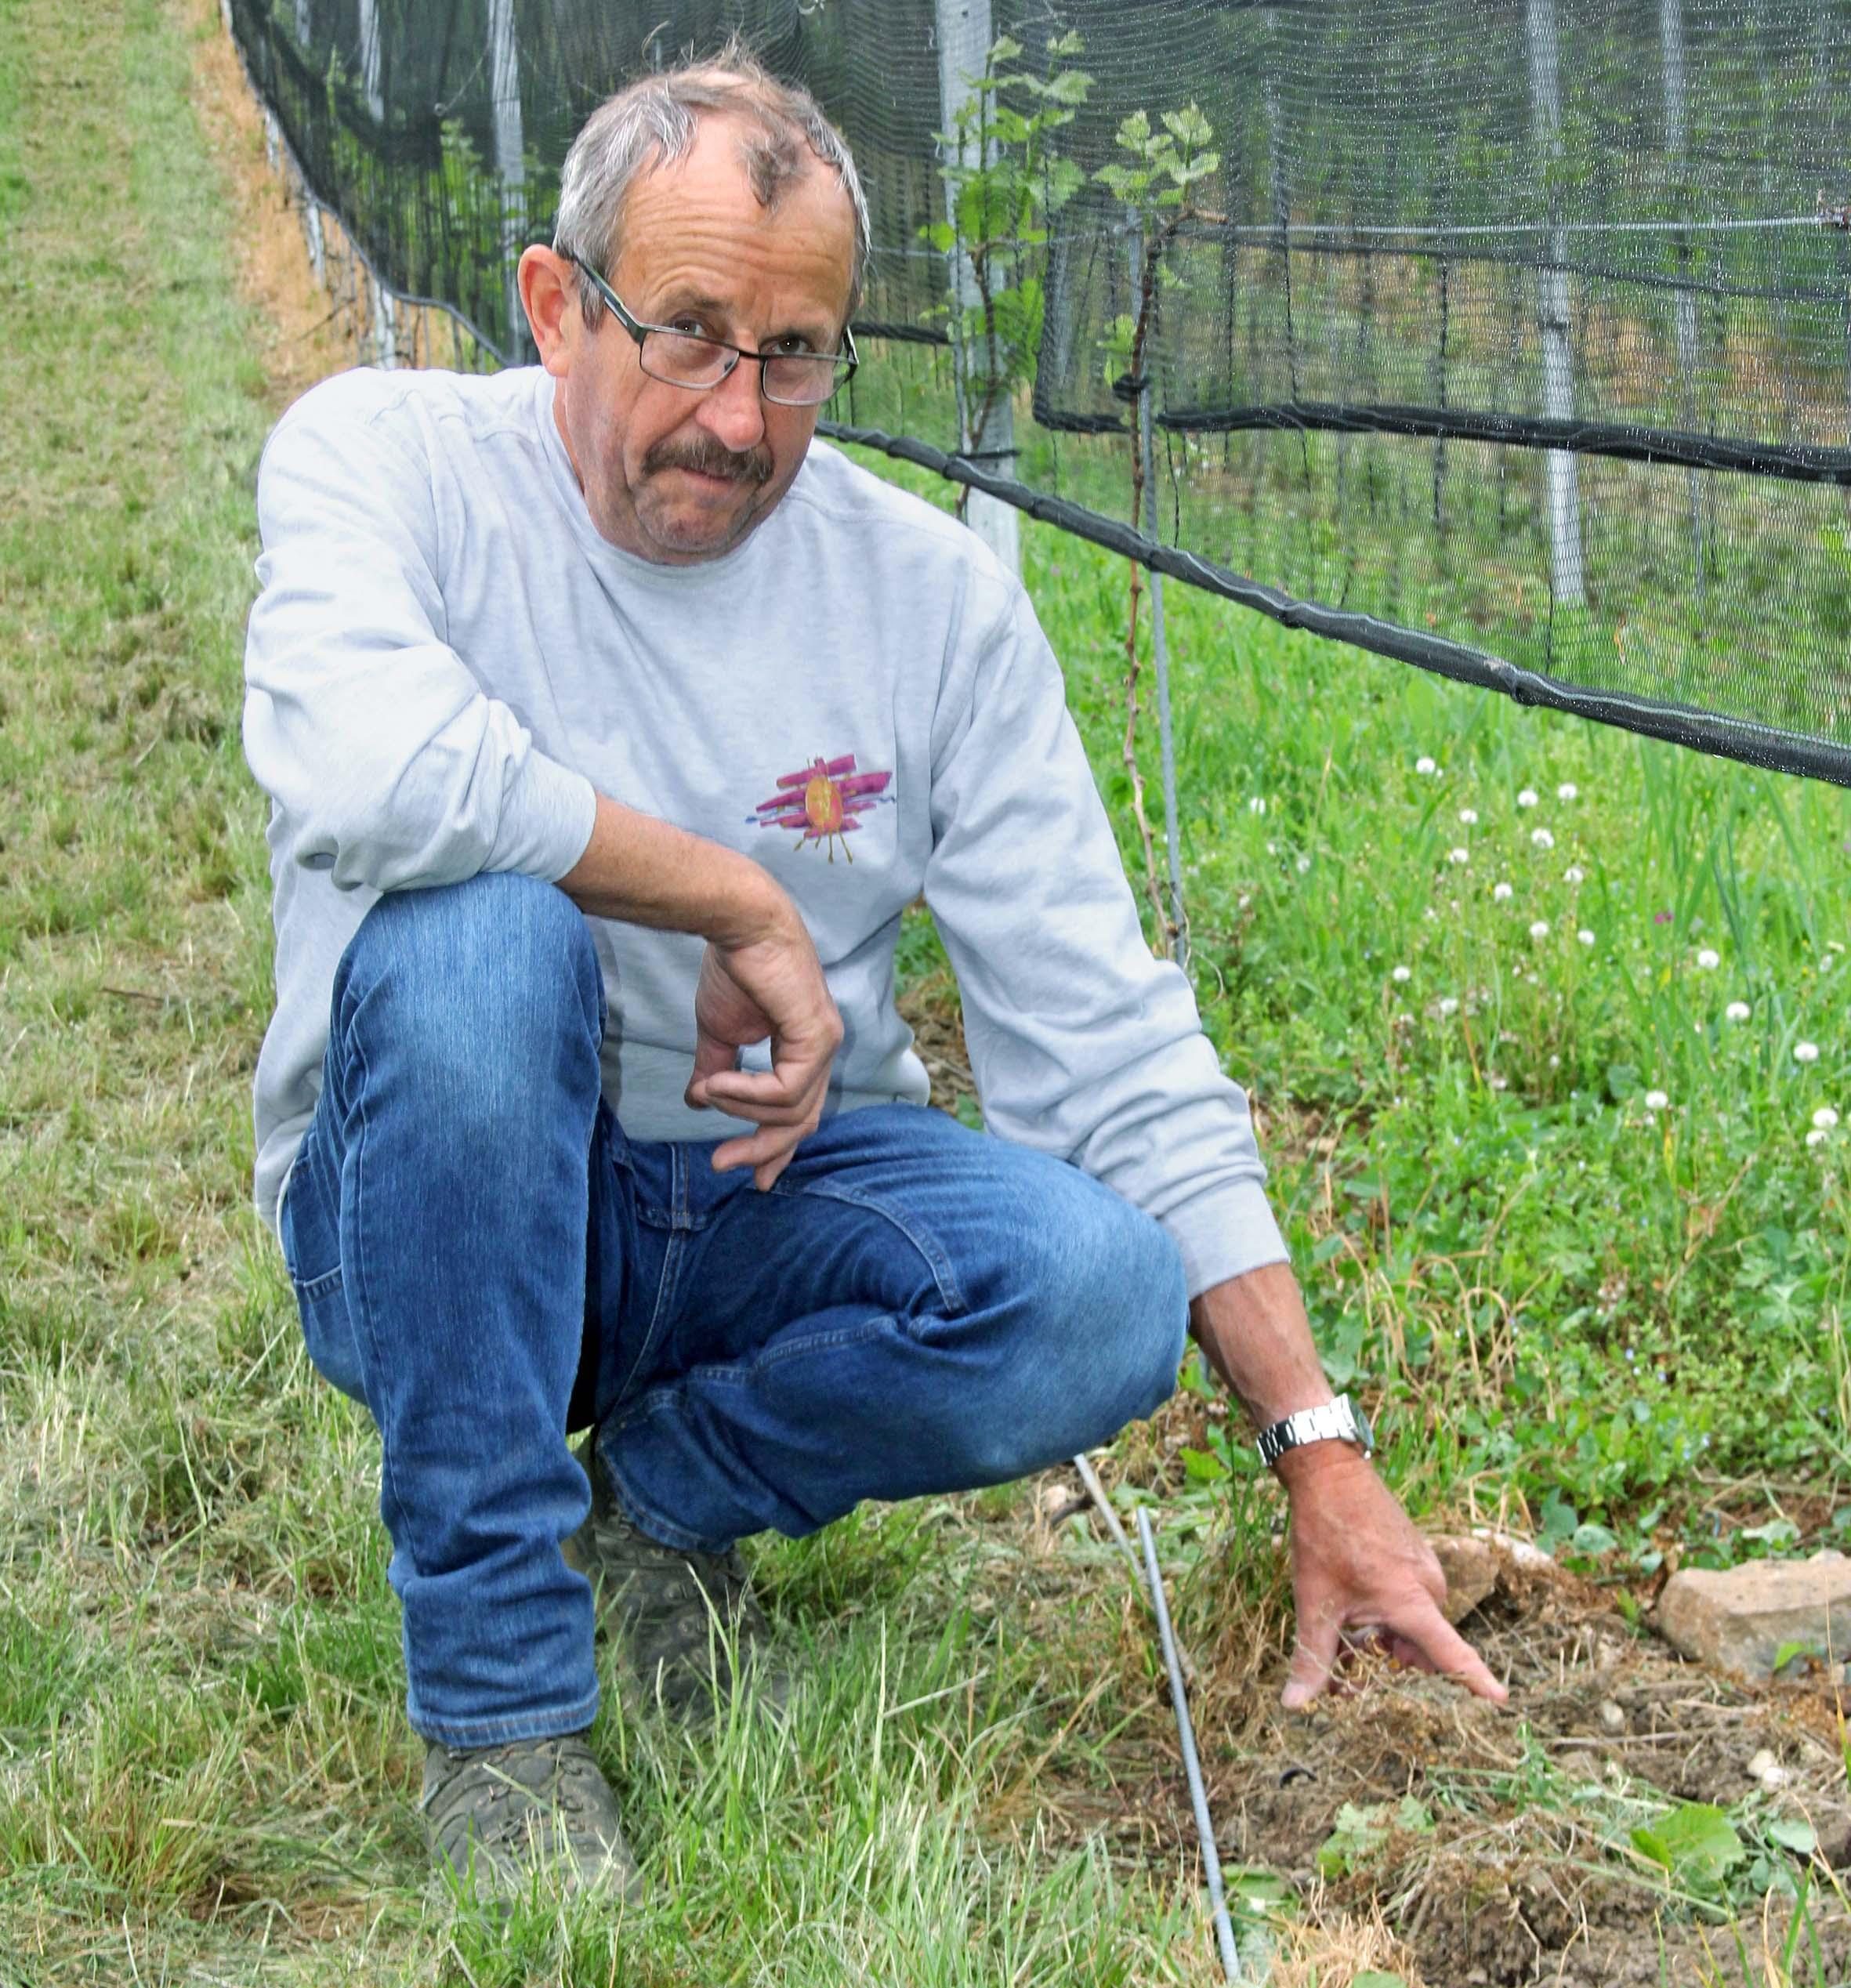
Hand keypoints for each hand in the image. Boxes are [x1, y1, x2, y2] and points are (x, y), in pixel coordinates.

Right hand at [684, 905, 841, 1190]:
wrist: (738, 925)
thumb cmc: (732, 969)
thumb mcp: (719, 1033)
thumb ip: (717, 1070)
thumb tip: (699, 1104)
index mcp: (805, 1050)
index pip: (800, 1112)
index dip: (776, 1148)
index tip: (754, 1178)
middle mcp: (822, 1050)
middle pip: (802, 1122)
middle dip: (762, 1150)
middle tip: (721, 1164)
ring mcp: (825, 1043)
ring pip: (791, 1111)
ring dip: (741, 1110)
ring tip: (709, 1088)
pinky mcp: (818, 1035)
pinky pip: (786, 1090)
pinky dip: (748, 1093)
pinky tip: (717, 1082)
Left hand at [1274, 1443, 1508, 1710]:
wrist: (1331, 1474)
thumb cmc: (1325, 1536)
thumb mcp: (1315, 1601)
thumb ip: (1312, 1657)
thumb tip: (1294, 1705)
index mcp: (1411, 1601)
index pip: (1451, 1653)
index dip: (1475, 1681)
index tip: (1502, 1702)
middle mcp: (1429, 1586)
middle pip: (1421, 1647)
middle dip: (1389, 1663)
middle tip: (1349, 1666)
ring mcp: (1426, 1569)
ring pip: (1414, 1624)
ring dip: (1386, 1638)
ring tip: (1347, 1633)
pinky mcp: (1418, 1556)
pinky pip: (1412, 1600)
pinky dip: (1389, 1614)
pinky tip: (1356, 1607)